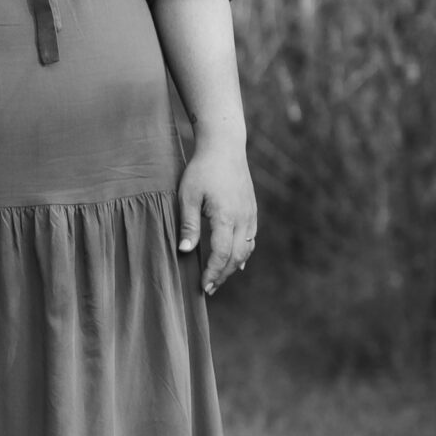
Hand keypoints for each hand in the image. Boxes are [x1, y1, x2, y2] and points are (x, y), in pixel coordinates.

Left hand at [177, 138, 256, 295]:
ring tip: (218, 278)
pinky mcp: (251, 210)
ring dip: (232, 266)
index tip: (202, 286)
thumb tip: (184, 251)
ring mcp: (250, 214)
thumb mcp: (188, 196)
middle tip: (209, 288)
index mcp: (226, 216)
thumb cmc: (202, 170)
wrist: (224, 147)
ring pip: (246, 249)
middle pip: (236, 257)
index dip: (212, 272)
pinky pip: (250, 238)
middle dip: (222, 275)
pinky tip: (234, 262)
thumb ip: (188, 224)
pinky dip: (242, 253)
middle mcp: (243, 218)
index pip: (222, 254)